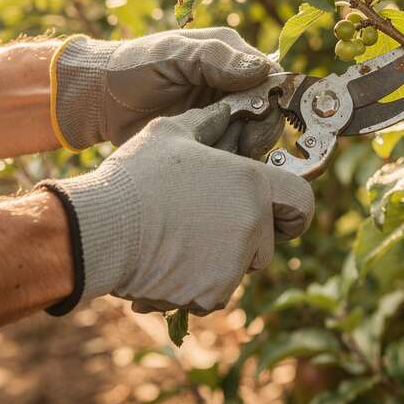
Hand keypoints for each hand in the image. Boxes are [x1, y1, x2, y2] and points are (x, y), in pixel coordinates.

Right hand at [41, 103, 313, 314]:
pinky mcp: (212, 295)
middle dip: (247, 237)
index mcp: (252, 184)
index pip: (303, 202)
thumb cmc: (136, 175)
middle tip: (208, 224)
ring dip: (220, 262)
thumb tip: (227, 109)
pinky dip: (197, 285)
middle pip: (268, 240)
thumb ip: (208, 121)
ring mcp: (234, 265)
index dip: (295, 209)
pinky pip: (215, 293)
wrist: (101, 229)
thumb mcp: (171, 132)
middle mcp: (252, 226)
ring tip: (179, 242)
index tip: (282, 214)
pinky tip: (166, 264)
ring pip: (240, 269)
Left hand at [51, 28, 281, 149]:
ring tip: (213, 147)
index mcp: (231, 57)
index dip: (275, 98)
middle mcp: (234, 87)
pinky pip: (234, 158)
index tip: (259, 114)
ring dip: (241, 148)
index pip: (272, 78)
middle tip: (239, 139)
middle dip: (258, 129)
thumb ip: (215, 58)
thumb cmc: (132, 68)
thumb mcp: (172, 54)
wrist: (99, 103)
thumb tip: (262, 70)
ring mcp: (223, 117)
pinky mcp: (211, 143)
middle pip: (270, 113)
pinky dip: (227, 163)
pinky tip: (208, 161)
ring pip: (255, 139)